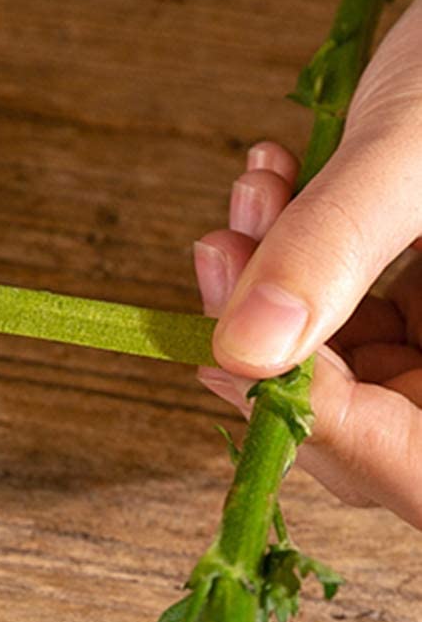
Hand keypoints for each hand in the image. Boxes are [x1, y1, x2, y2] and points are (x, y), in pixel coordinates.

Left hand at [193, 0, 421, 525]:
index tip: (228, 355)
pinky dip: (293, 254)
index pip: (414, 468)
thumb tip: (239, 353)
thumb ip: (333, 250)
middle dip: (273, 343)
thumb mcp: (410, 153)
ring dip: (270, 285)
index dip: (321, 429)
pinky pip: (350, 310)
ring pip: (344, 364)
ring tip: (255, 190)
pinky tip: (273, 180)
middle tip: (219, 253)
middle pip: (370, 424)